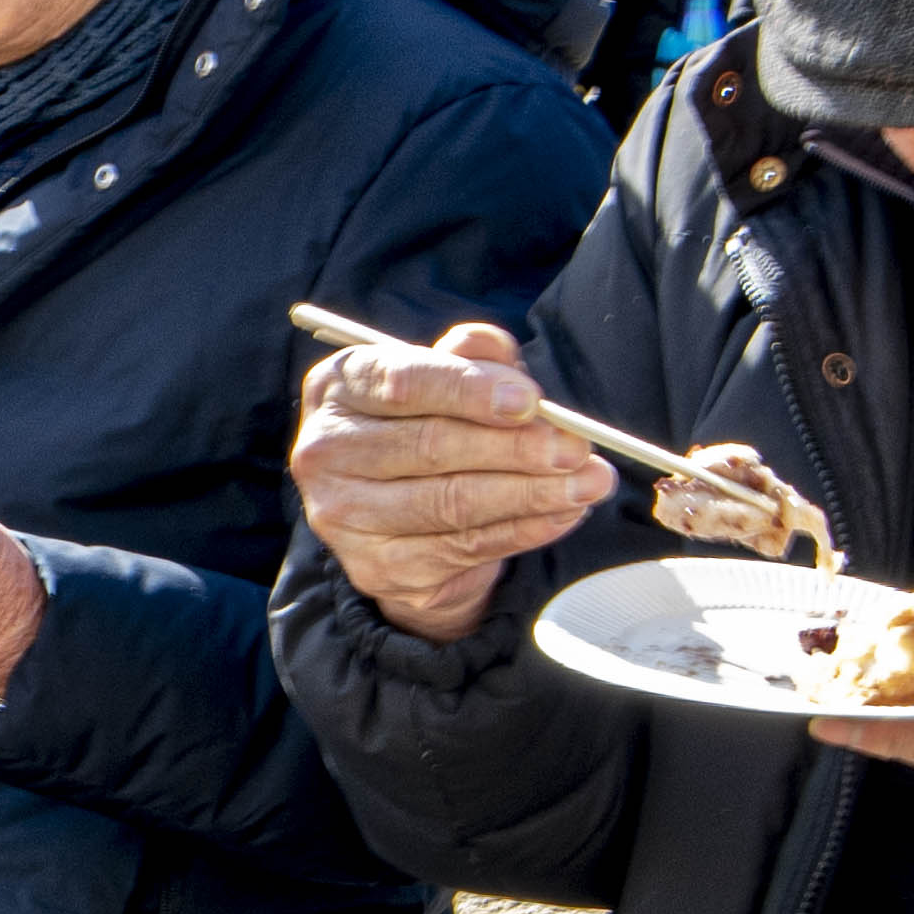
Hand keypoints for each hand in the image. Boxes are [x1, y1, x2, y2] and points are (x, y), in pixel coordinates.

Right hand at [291, 320, 613, 642]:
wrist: (401, 520)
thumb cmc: (428, 428)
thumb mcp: (448, 381)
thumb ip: (471, 357)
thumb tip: (491, 346)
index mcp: (338, 387)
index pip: (402, 383)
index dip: (469, 390)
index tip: (529, 400)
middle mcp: (324, 451)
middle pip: (431, 446)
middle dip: (516, 447)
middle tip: (577, 446)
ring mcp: (344, 516)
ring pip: (453, 502)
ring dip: (532, 492)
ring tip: (588, 481)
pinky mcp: (377, 567)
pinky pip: (465, 546)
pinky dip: (525, 530)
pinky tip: (563, 513)